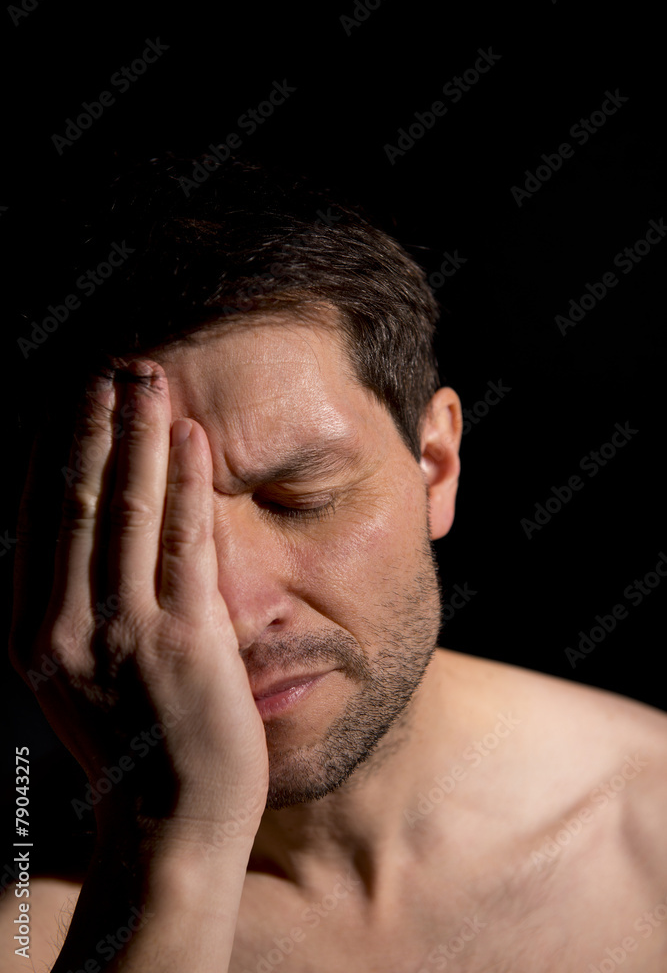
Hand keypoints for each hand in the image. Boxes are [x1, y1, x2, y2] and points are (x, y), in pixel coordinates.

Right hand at [9, 359, 268, 847]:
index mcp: (35, 632)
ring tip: (145, 377)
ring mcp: (124, 633)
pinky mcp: (184, 642)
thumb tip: (82, 539)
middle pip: (77, 500)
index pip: (40, 517)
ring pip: (126, 510)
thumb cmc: (135, 748)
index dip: (53, 447)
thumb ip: (75, 610)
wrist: (169, 829)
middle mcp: (66, 626)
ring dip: (136, 435)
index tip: (65, 394)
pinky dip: (186, 484)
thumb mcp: (80, 678)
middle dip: (93, 424)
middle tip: (109, 363)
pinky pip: (185, 544)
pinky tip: (191, 437)